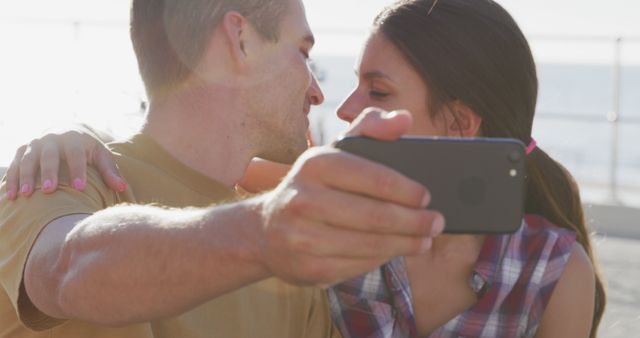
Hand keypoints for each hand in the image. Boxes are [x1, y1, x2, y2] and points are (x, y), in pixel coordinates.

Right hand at [5, 127, 125, 199]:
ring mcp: (35, 144)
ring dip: (25, 177)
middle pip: (48, 155)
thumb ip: (110, 171)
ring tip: (25, 195)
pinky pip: (14, 164)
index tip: (80, 187)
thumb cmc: (87, 149)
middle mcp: (52, 138)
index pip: (75, 153)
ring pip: (27, 159)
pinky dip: (12, 179)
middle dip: (49, 172)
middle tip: (49, 190)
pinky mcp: (23, 150)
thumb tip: (122, 188)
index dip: (77, 170)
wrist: (66, 129)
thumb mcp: (101, 155)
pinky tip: (10, 196)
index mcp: (74, 138)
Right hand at [256, 108, 444, 285]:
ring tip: (424, 239)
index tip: (427, 196)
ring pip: (371, 245)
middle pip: (376, 215)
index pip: (373, 177)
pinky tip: (395, 250)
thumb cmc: (313, 187)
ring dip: (406, 243)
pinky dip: (383, 259)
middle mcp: (304, 199)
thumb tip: (405, 119)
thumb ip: (370, 128)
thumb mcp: (335, 151)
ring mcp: (303, 237)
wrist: (266, 231)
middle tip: (436, 222)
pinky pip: (359, 266)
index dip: (407, 190)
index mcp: (316, 164)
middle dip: (415, 221)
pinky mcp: (309, 268)